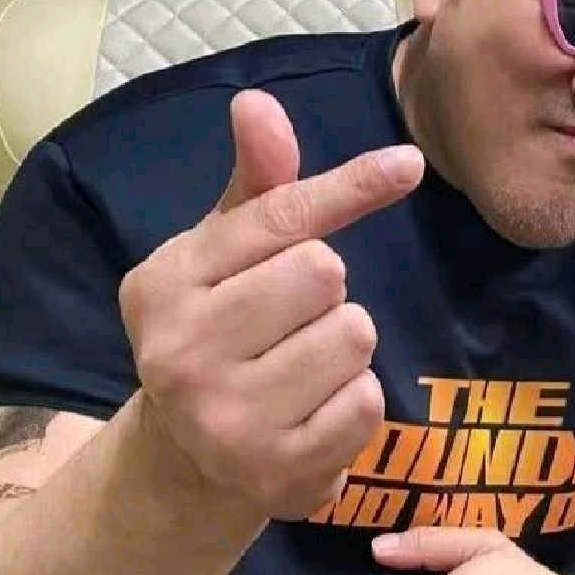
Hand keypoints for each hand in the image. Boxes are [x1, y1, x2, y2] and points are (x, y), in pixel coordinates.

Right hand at [119, 89, 424, 519]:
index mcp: (166, 281)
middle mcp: (181, 351)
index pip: (278, 218)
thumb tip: (257, 101)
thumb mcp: (224, 253)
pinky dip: (354, 401)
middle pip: (325, 271)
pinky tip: (311, 412)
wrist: (189, 455)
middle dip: (326, 286)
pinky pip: (367, 402)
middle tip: (290, 315)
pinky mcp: (275, 473)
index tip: (408, 163)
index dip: (349, 185)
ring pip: (354, 334)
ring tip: (300, 363)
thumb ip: (255, 183)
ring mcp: (226, 420)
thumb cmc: (220, 326)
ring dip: (345, 342)